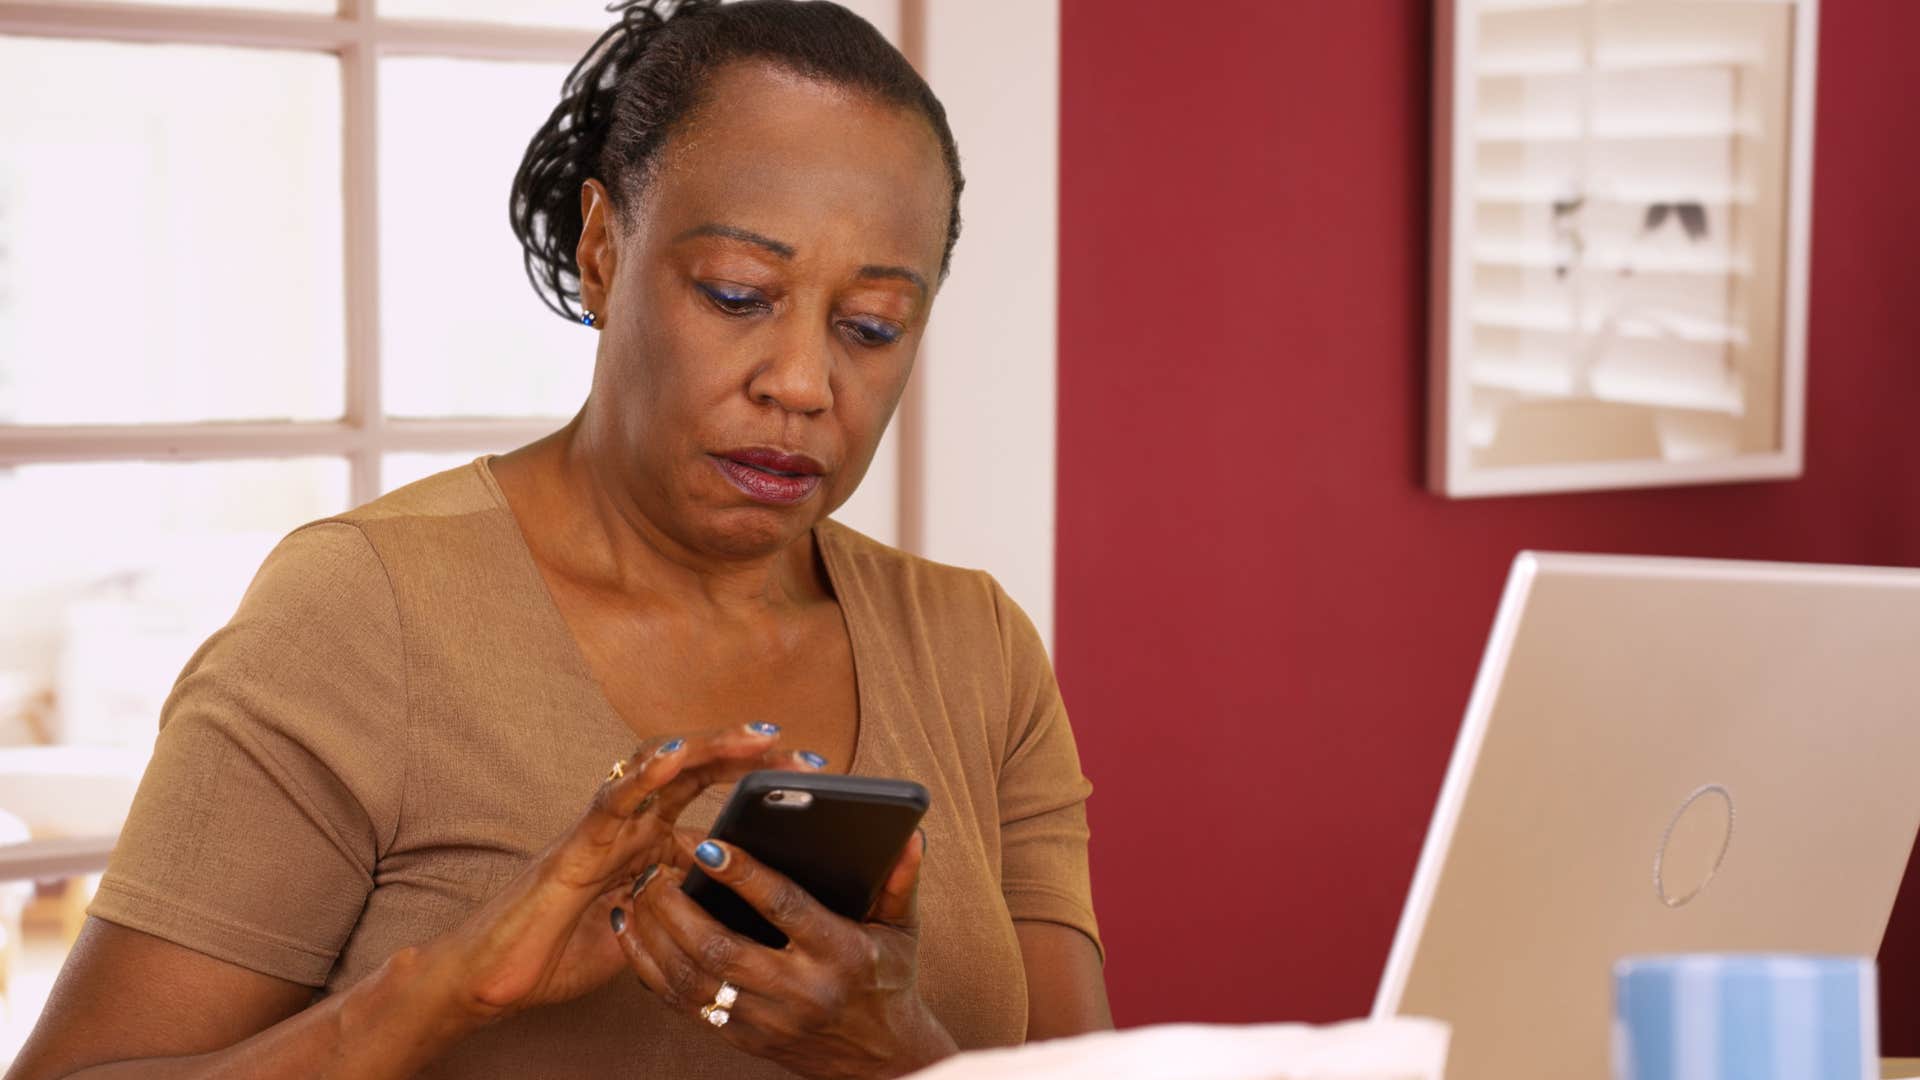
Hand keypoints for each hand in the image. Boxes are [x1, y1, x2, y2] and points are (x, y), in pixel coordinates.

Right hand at [420, 724, 820, 1027]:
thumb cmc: (562, 950)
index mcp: (644, 837)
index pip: (706, 790)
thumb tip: (741, 901)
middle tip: (804, 754)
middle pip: (691, 767)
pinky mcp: (573, 848)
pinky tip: (674, 757)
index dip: (753, 776)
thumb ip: (684, 904)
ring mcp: (599, 828)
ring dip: (709, 748)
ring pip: (657, 769)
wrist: (493, 979)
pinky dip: (643, 775)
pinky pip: (611, 802)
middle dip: (746, 753)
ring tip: (754, 736)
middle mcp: (625, 821)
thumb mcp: (649, 927)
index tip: (808, 774)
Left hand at [612, 830, 955, 1079]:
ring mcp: (767, 1021)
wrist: (882, 1062)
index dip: (742, 874)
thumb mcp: (902, 930)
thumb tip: (909, 834)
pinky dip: (651, 969)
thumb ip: (900, 880)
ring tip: (637, 892)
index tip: (706, 843)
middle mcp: (800, 992)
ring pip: (694, 980)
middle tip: (653, 865)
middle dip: (677, 905)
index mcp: (840, 955)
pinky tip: (634, 933)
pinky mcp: (743, 1040)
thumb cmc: (890, 980)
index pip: (783, 907)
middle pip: (722, 947)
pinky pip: (684, 1006)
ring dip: (655, 935)